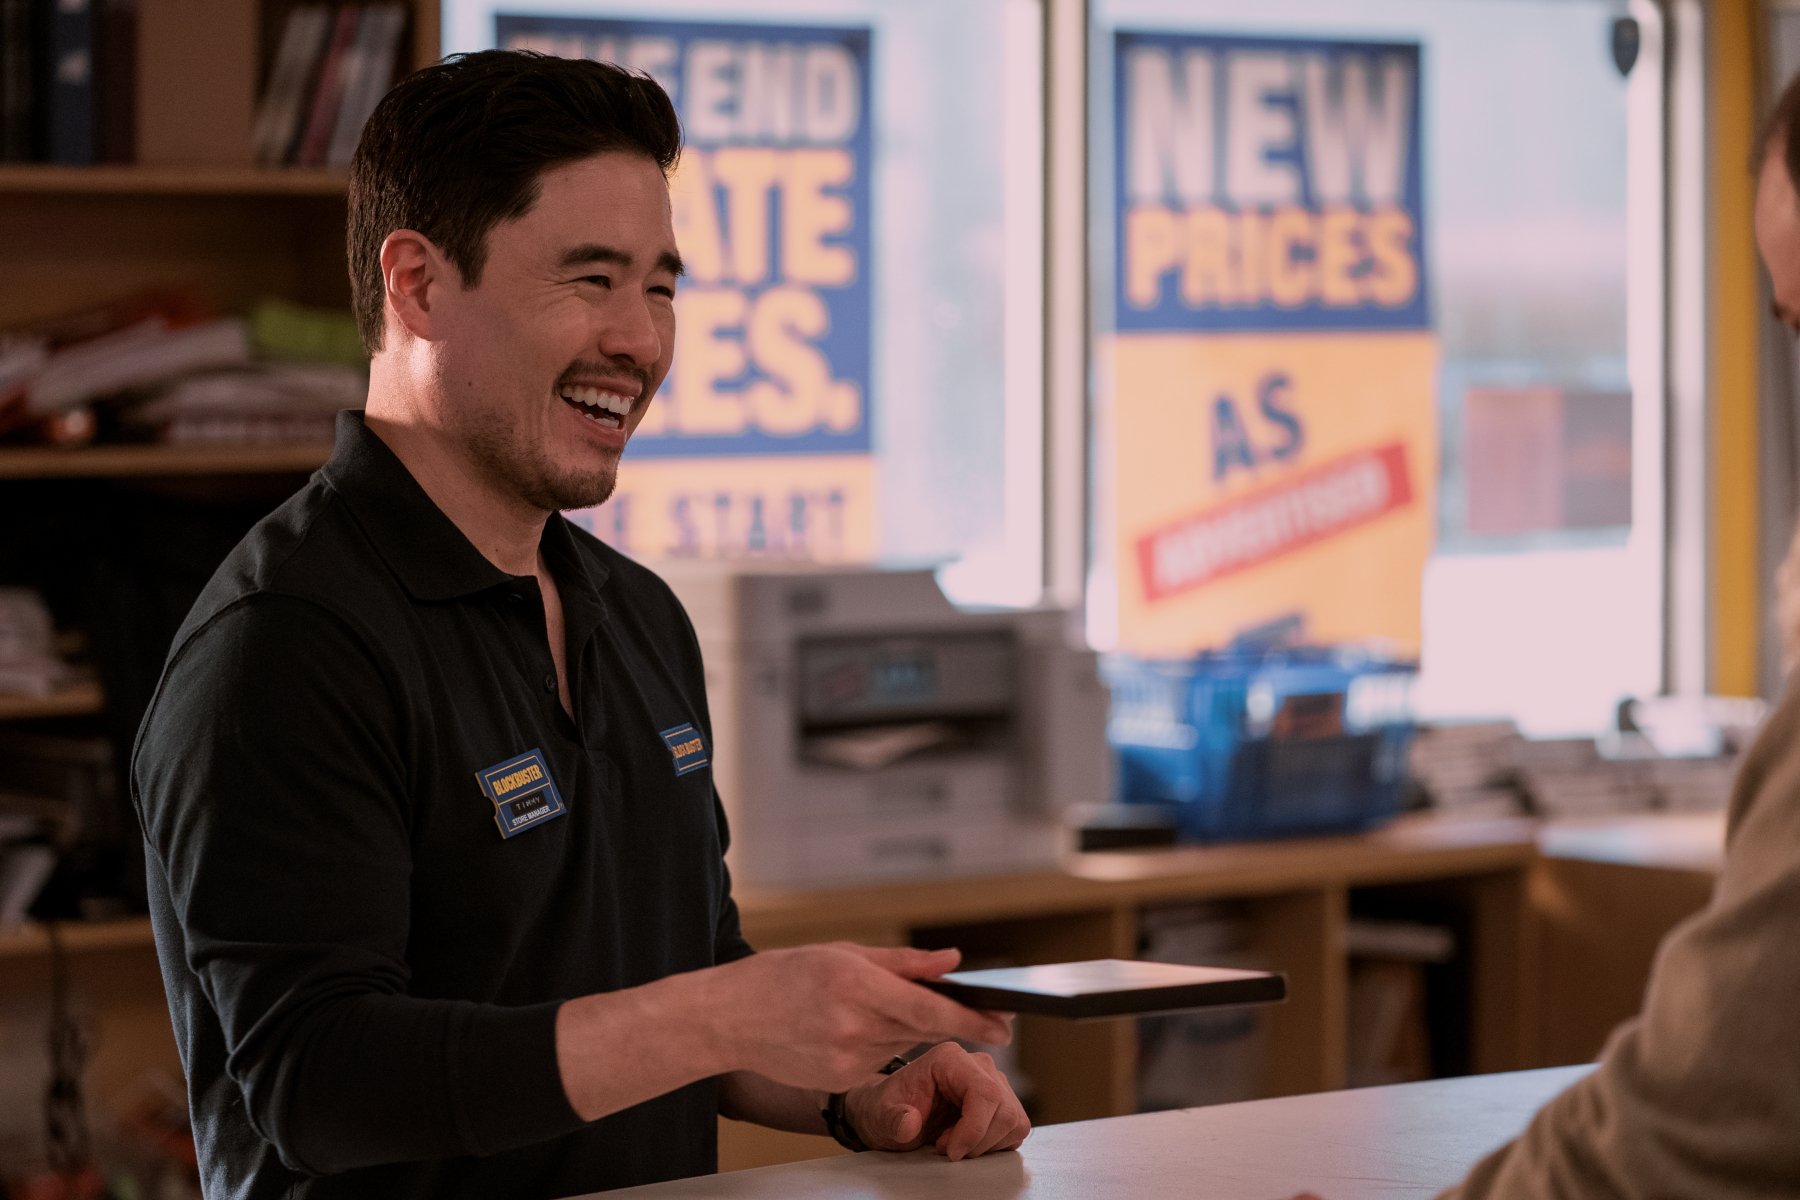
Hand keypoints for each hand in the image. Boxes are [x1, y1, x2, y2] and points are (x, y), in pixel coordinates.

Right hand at [705, 944, 1012, 1092]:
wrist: (727, 1019)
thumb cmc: (780, 978)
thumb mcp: (840, 953)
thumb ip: (901, 962)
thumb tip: (949, 961)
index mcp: (856, 985)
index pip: (929, 1007)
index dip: (972, 1018)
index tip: (1005, 1023)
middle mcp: (854, 1026)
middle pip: (923, 1027)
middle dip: (952, 1020)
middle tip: (984, 1015)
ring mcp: (846, 1059)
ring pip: (901, 1043)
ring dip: (905, 1027)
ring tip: (871, 1007)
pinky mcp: (839, 1081)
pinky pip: (877, 1060)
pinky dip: (878, 1044)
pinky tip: (847, 1029)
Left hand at [843, 1041, 1030, 1161]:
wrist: (893, 1114)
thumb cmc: (890, 1109)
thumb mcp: (881, 1117)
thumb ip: (893, 1120)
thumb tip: (909, 1122)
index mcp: (950, 1059)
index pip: (985, 1093)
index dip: (974, 1129)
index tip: (952, 1151)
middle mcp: (977, 1065)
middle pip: (1004, 1111)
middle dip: (977, 1141)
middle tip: (945, 1146)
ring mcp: (994, 1082)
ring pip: (1013, 1122)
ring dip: (984, 1144)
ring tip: (953, 1141)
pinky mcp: (1003, 1103)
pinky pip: (1015, 1130)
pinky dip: (993, 1145)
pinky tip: (967, 1141)